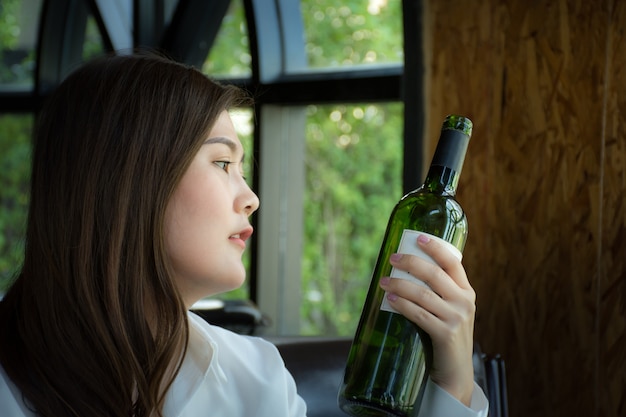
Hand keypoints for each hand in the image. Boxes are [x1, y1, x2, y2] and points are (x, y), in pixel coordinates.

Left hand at [379, 234, 475, 405]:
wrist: (455, 373)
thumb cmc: (446, 338)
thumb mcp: (450, 311)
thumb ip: (438, 294)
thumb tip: (406, 272)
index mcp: (466, 292)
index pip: (453, 262)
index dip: (436, 248)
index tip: (418, 237)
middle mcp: (464, 302)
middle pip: (435, 274)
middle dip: (410, 263)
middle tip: (392, 258)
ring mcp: (456, 318)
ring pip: (423, 294)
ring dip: (400, 284)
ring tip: (384, 280)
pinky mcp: (446, 334)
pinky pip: (419, 314)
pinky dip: (402, 305)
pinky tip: (390, 299)